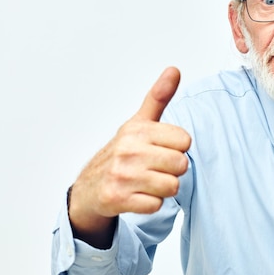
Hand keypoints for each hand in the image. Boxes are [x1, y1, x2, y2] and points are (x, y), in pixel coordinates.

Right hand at [68, 67, 190, 246]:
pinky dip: (151, 203)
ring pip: (172, 186)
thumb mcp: (139, 122)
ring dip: (164, 188)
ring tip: (147, 182)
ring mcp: (122, 175)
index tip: (163, 148)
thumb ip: (159, 97)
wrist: (89, 187)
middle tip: (155, 168)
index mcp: (137, 130)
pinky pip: (156, 205)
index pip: (185, 140)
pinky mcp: (117, 198)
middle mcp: (128, 150)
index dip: (178, 148)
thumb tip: (174, 69)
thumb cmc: (122, 153)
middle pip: (181, 165)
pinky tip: (138, 195)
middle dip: (173, 170)